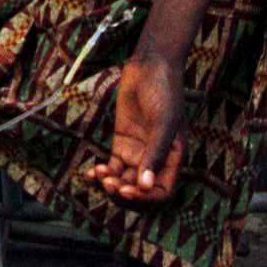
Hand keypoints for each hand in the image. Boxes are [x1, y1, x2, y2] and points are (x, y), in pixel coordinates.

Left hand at [88, 54, 185, 205]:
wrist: (150, 68)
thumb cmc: (164, 93)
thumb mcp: (163, 124)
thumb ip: (155, 154)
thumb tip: (145, 185)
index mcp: (173, 159)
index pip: (162, 192)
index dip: (145, 198)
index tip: (127, 191)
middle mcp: (156, 159)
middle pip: (140, 190)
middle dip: (125, 192)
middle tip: (110, 185)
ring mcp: (138, 151)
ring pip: (124, 180)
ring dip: (112, 183)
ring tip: (99, 175)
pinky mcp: (122, 142)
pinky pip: (113, 166)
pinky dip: (103, 172)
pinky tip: (92, 172)